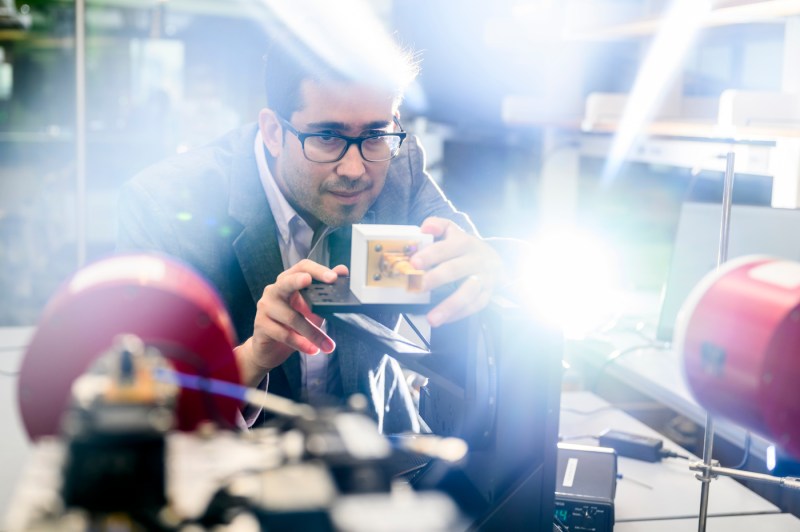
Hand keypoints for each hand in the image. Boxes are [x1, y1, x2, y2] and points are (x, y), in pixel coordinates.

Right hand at [235, 259, 347, 385]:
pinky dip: (301, 344)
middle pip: (286, 282)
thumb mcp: (313, 309)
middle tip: (309, 280)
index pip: (302, 268)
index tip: (333, 277)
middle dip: (299, 281)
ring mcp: (265, 307)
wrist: (270, 349)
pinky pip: (285, 334)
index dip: (317, 270)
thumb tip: (342, 271)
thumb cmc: (293, 326)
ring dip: (313, 333)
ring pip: (292, 317)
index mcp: (288, 282)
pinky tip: (312, 349)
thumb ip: (326, 293)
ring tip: (326, 343)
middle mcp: (274, 291)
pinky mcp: (261, 325)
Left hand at [409, 217, 502, 326]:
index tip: (414, 263)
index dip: (430, 255)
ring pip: (468, 293)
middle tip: (418, 288)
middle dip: (436, 279)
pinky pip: (475, 307)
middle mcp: (476, 260)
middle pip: (456, 270)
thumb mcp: (453, 231)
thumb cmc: (464, 246)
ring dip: (449, 306)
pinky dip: (459, 315)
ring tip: (431, 319)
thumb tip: (425, 227)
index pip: (446, 247)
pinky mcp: (488, 294)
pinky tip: (443, 320)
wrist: (495, 260)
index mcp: (464, 243)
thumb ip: (438, 225)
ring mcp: (484, 279)